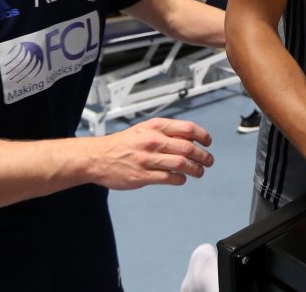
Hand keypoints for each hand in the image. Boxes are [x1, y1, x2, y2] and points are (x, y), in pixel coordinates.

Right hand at [89, 117, 213, 188]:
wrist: (97, 157)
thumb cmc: (123, 143)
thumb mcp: (145, 129)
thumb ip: (166, 132)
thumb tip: (191, 138)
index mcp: (155, 127)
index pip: (187, 128)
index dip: (202, 135)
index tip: (208, 142)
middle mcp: (152, 141)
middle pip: (188, 147)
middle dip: (203, 156)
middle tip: (209, 161)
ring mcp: (147, 159)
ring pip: (181, 164)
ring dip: (195, 169)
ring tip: (199, 172)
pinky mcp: (142, 176)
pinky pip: (169, 178)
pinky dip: (180, 179)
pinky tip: (181, 179)